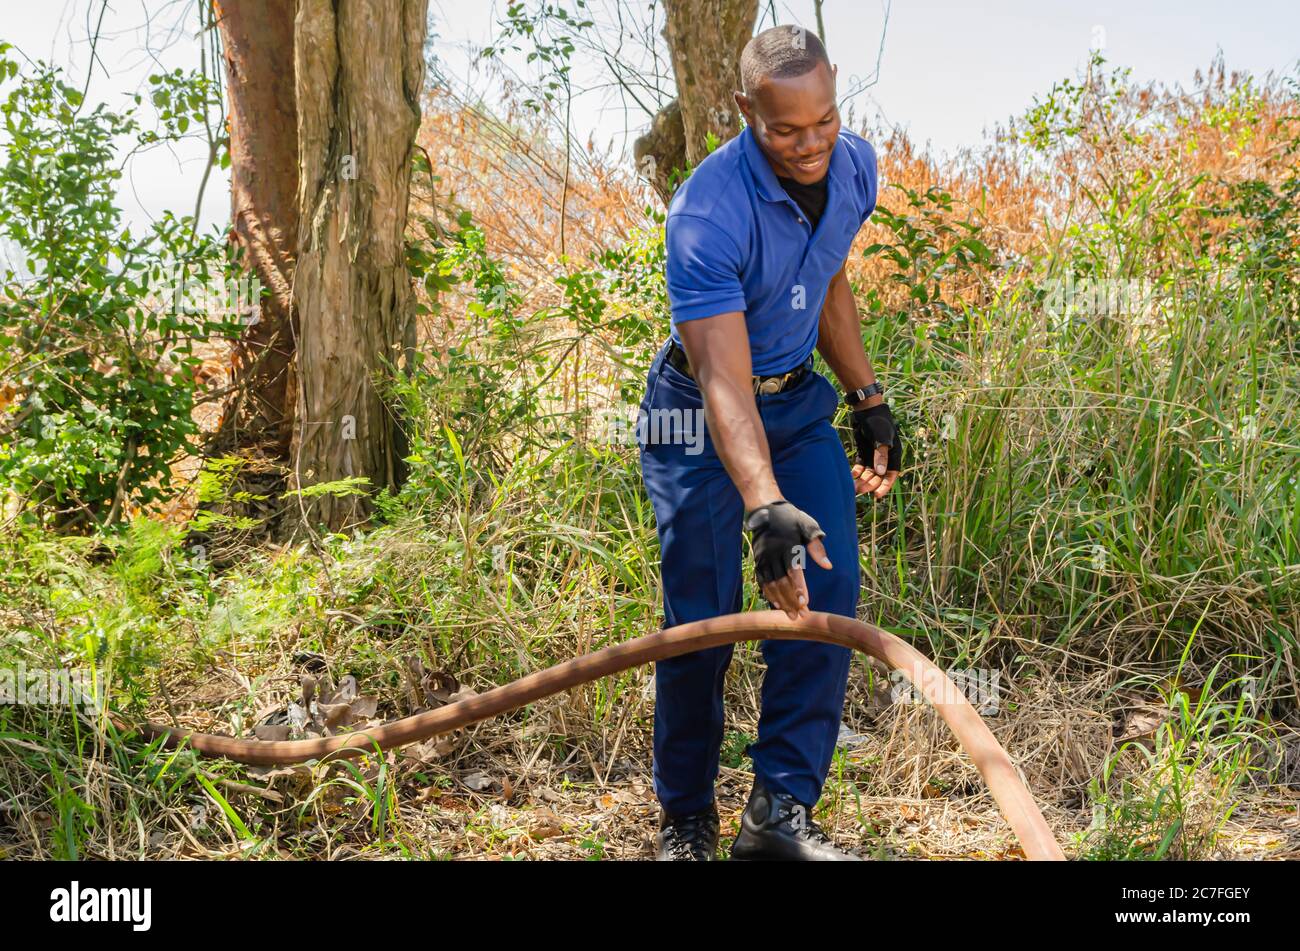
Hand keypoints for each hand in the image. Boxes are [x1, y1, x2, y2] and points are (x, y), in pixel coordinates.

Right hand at [743, 500, 832, 620]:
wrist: (765, 509)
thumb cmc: (791, 518)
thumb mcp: (807, 526)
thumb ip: (816, 547)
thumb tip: (828, 566)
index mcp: (787, 545)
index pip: (793, 571)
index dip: (799, 588)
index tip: (805, 603)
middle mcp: (773, 553)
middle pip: (781, 582)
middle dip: (791, 601)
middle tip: (801, 616)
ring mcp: (763, 558)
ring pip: (771, 585)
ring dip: (781, 602)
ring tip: (791, 616)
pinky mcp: (758, 561)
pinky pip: (762, 581)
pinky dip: (769, 594)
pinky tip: (777, 605)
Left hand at [850, 403, 901, 498]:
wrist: (866, 409)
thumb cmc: (878, 422)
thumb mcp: (881, 438)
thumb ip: (881, 455)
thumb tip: (880, 472)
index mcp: (894, 454)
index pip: (891, 474)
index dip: (885, 486)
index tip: (877, 495)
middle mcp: (884, 457)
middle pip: (877, 476)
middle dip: (870, 484)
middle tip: (859, 490)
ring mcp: (873, 455)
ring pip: (868, 473)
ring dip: (862, 480)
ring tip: (853, 487)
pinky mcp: (864, 452)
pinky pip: (860, 467)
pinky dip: (856, 472)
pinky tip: (850, 477)